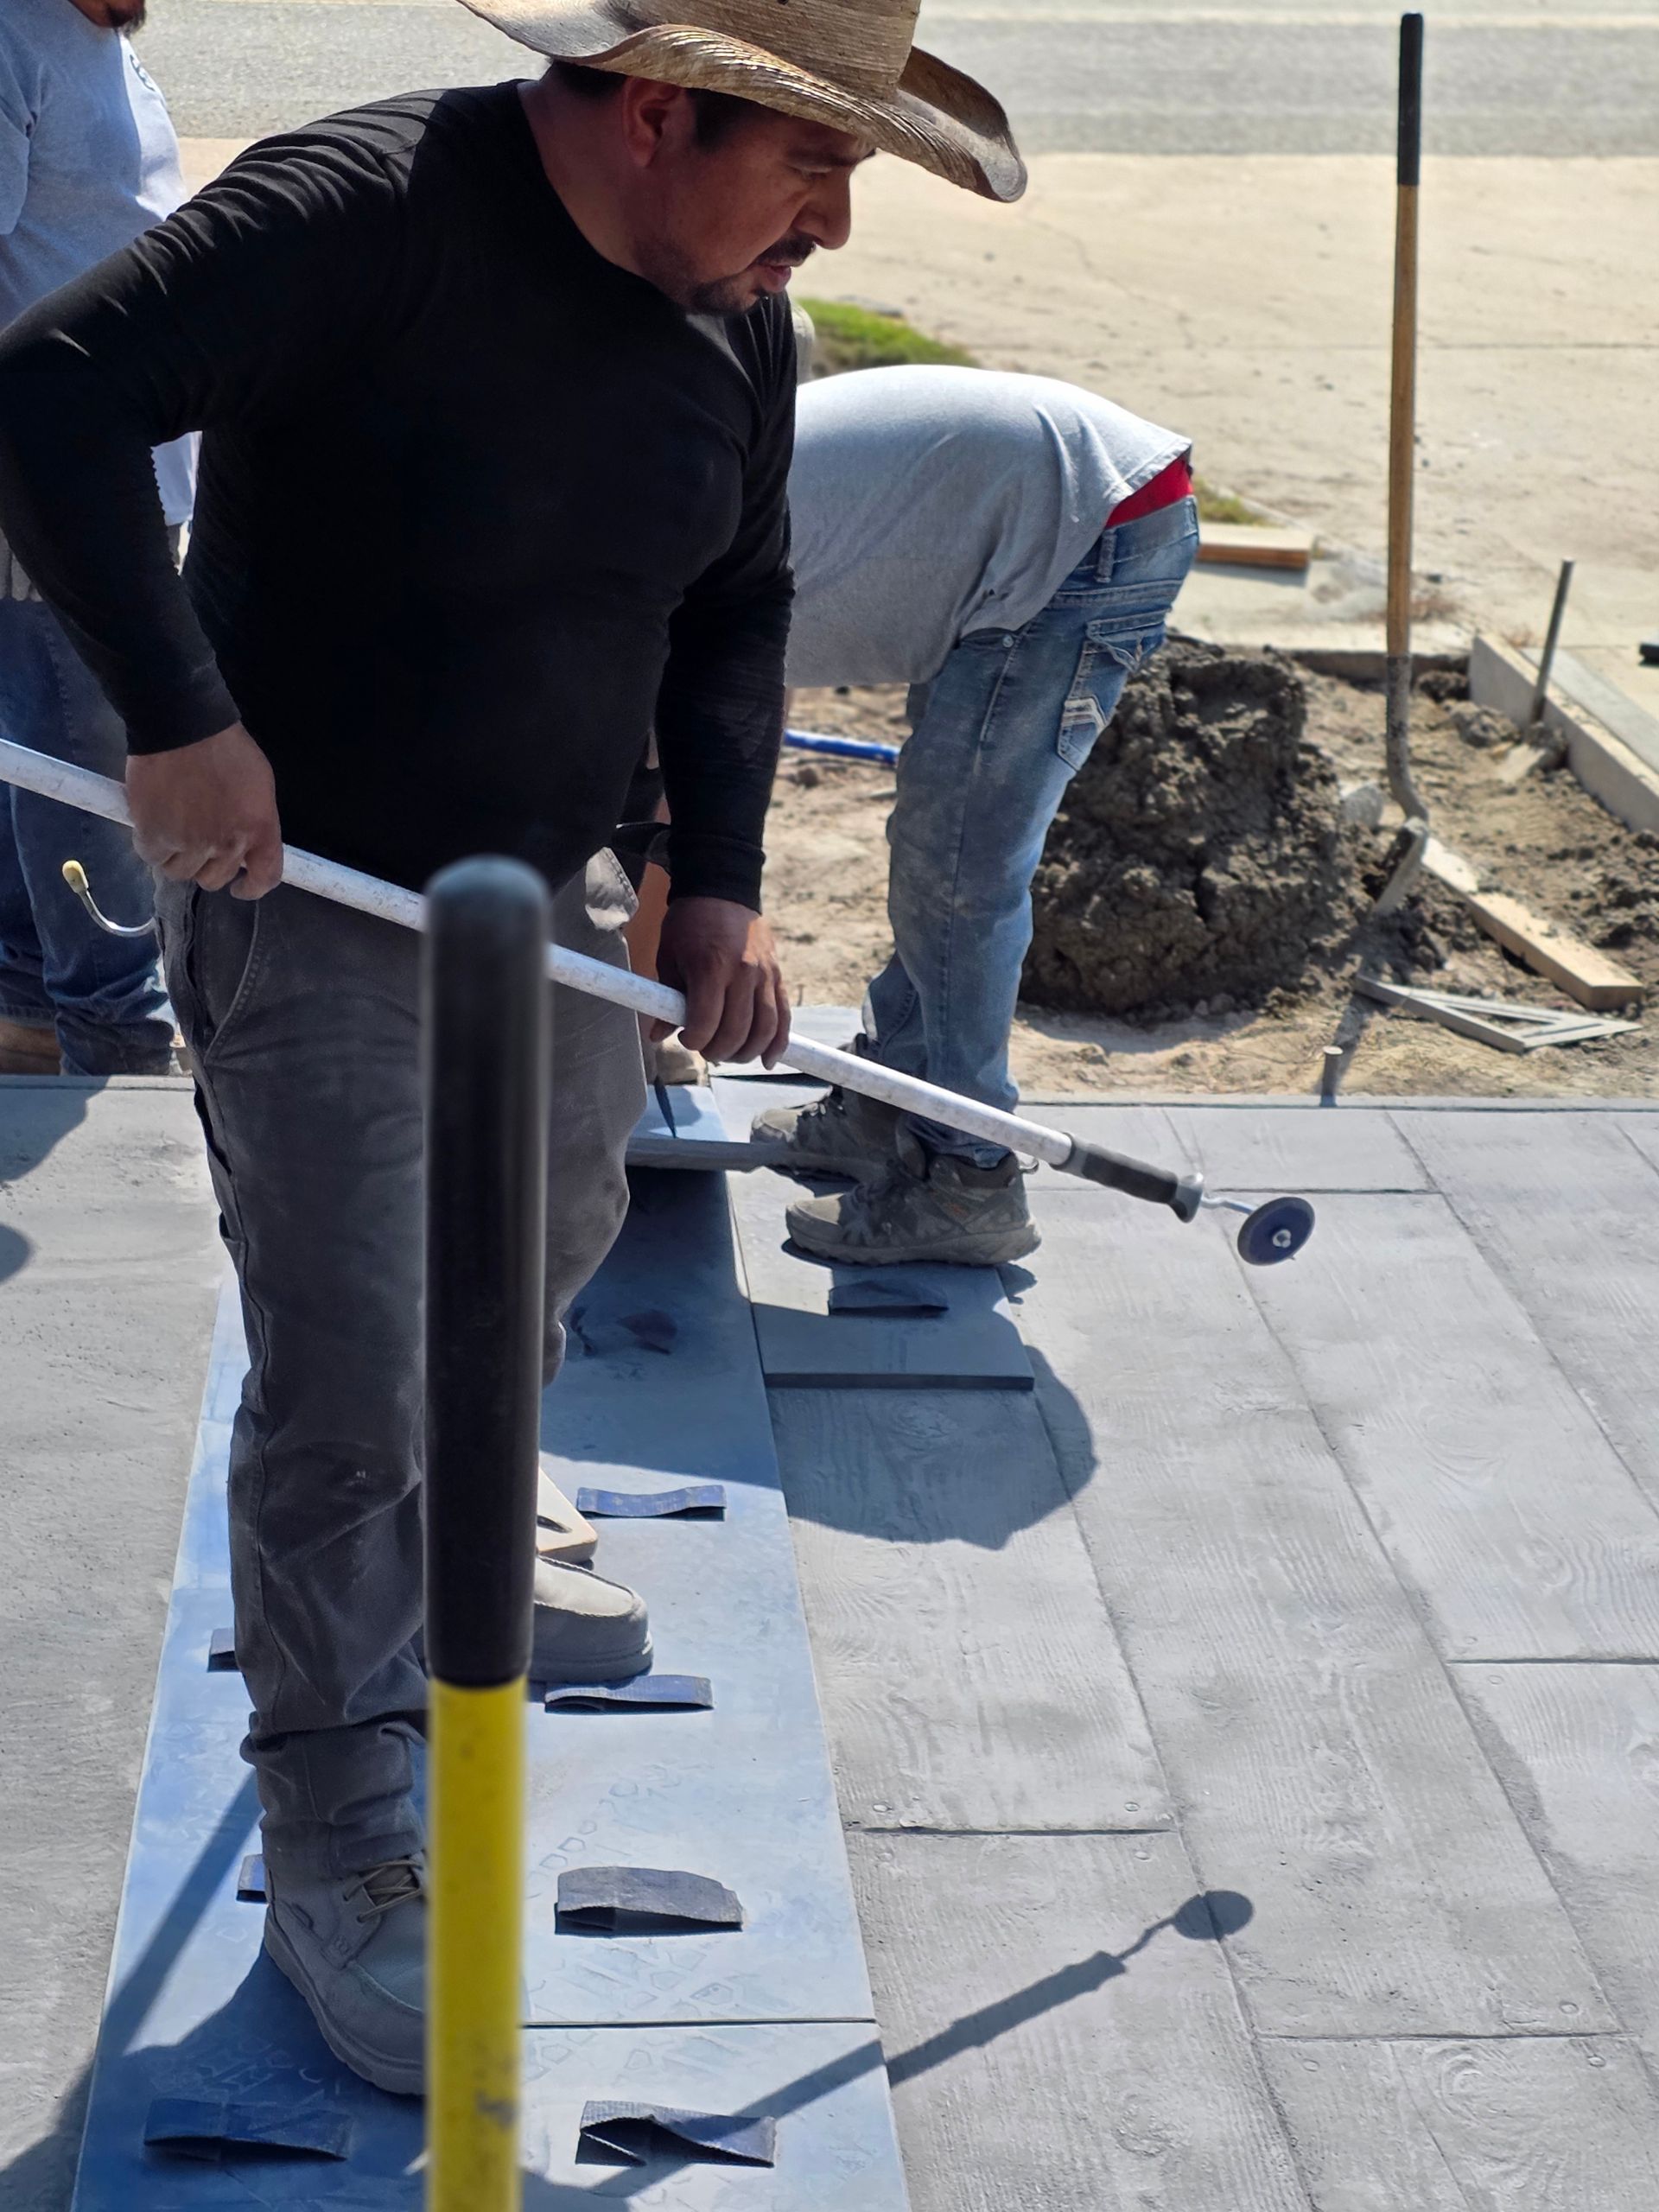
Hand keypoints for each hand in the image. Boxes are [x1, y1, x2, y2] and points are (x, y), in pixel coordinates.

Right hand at [126, 723, 282, 899]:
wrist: (182, 724)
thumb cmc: (224, 747)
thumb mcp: (259, 784)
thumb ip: (255, 820)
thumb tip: (247, 847)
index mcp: (260, 829)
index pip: (265, 877)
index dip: (252, 888)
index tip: (240, 886)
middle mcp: (229, 843)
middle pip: (214, 878)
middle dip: (205, 864)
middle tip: (196, 840)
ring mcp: (191, 842)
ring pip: (180, 872)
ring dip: (176, 856)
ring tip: (172, 827)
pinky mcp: (156, 836)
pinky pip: (152, 857)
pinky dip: (151, 844)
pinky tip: (152, 824)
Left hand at [655, 897, 789, 1066]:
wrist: (721, 890)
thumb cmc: (689, 924)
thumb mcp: (668, 957)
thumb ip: (666, 998)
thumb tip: (658, 1035)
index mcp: (710, 967)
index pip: (706, 1023)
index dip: (693, 1041)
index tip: (685, 1039)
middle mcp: (742, 973)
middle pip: (736, 1031)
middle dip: (718, 1050)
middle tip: (705, 1049)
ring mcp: (764, 975)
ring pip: (764, 1029)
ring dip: (746, 1052)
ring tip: (730, 1054)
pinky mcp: (777, 976)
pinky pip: (784, 1016)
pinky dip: (778, 1042)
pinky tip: (768, 1059)